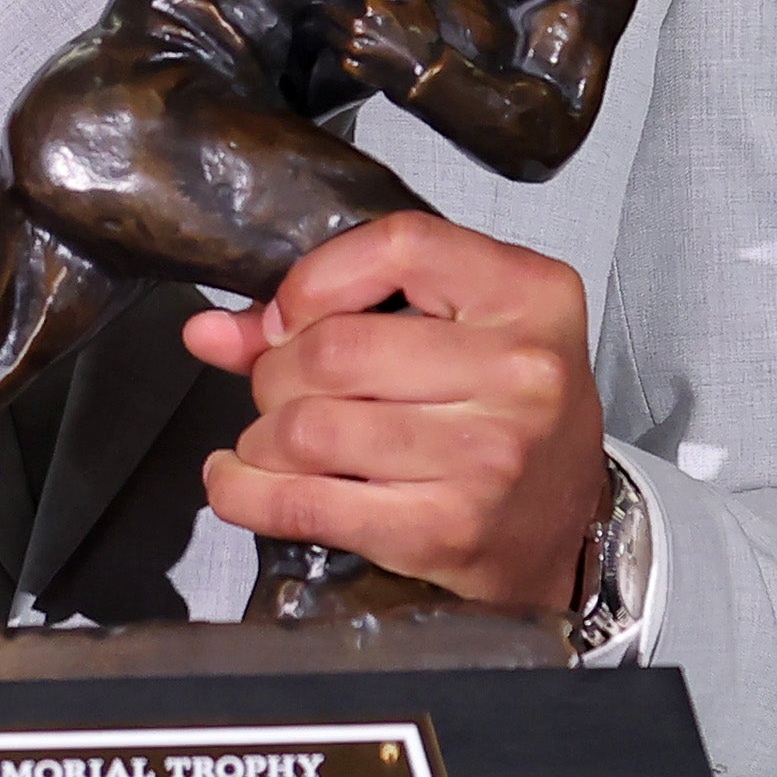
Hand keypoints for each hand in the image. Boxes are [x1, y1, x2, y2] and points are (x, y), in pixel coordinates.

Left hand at [185, 214, 606, 616]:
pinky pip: (308, 505)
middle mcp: (520, 371)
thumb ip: (341, 311)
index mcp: (530, 296)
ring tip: (269, 441)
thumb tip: (211, 332)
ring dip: (261, 437)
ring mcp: (487, 455)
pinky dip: (248, 494)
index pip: (400, 246)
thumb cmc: (508, 418)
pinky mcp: (447, 529)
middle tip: (277, 390)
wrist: (565, 531)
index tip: (287, 315)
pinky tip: (240, 483)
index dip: (317, 278)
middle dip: (274, 372)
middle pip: (336, 349)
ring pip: (309, 428)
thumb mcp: (459, 335)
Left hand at [326, 0, 495, 100]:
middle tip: (318, 7)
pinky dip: (332, 48)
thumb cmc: (424, 39)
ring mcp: (351, 46)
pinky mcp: (350, 66)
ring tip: (319, 24)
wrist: (424, 74)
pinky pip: (333, 53)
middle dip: (323, 9)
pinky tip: (333, 45)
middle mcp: (356, 24)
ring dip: (323, 28)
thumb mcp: (418, 3)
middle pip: (327, 12)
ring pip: (325, 33)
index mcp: (371, 5)